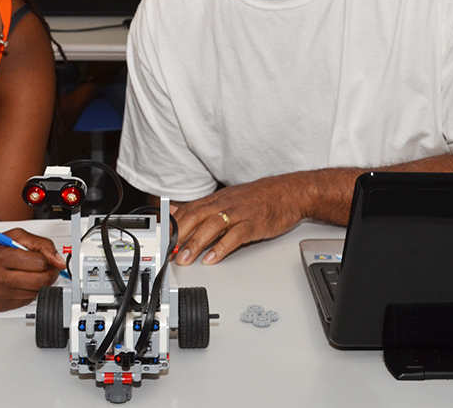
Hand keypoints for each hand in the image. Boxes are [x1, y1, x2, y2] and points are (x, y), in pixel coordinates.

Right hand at [0, 228, 64, 311]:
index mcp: (0, 256)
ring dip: (37, 284)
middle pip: (40, 281)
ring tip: (27, 274)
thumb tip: (58, 260)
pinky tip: (18, 284)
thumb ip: (40, 244)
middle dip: (49, 274)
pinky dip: (27, 293)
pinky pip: (25, 302)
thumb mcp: (13, 236)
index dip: (49, 260)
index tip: (48, 259)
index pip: (40, 262)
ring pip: (35, 293)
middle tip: (46, 269)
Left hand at [172, 174, 309, 265]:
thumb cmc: (259, 198)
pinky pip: (235, 235)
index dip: (174, 225)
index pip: (189, 210)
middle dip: (179, 235)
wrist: (289, 192)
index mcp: (217, 200)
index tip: (162, 241)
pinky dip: (222, 248)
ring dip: (196, 243)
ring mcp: (240, 213)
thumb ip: (203, 208)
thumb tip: (178, 211)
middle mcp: (225, 204)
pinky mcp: (254, 223)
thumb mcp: (228, 199)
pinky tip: (212, 258)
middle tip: (168, 253)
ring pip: (213, 226)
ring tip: (185, 259)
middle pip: (196, 216)